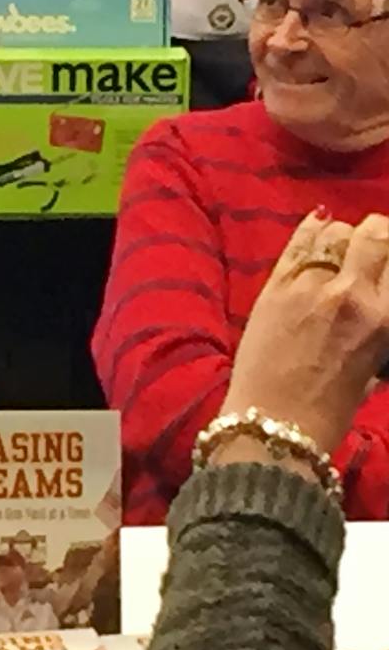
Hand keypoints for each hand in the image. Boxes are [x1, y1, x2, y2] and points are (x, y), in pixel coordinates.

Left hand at [221, 211, 388, 454]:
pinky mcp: (272, 287)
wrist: (273, 422)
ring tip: (340, 249)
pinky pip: (298, 242)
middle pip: (375, 233)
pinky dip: (311, 230)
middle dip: (378, 234)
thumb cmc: (331, 405)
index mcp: (384, 318)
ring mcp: (307, 287)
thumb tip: (379, 294)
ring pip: (334, 232)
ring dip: (342, 237)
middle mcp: (350, 294)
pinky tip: (318, 226)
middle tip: (373, 244)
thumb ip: (381, 319)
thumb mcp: (376, 363)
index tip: (388, 258)